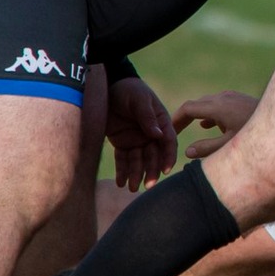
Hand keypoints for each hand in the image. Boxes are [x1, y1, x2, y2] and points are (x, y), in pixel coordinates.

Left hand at [106, 76, 177, 191]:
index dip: (168, 156)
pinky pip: (123, 159)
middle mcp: (151, 134)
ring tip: (132, 188)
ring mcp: (137, 139)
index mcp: (161, 122)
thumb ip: (147, 117)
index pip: (168, 142)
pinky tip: (121, 182)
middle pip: (154, 155)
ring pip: (139, 161)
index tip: (166, 170)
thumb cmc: (128, 89)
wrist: (107, 87)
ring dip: (137, 174)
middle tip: (148, 185)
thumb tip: (157, 135)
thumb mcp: (139, 99)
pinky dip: (123, 171)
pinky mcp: (122, 143)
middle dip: (151, 171)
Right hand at [175, 91, 260, 159]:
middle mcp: (224, 97)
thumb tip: (187, 152)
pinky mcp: (240, 100)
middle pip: (196, 105)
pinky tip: (208, 126)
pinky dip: (209, 115)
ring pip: (207, 105)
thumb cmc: (260, 135)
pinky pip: (218, 105)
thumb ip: (207, 149)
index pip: (187, 108)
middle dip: (183, 119)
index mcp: (218, 106)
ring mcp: (233, 96)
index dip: (175, 120)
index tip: (168, 133)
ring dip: (196, 117)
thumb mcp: (231, 145)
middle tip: (173, 135)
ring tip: (186, 132)